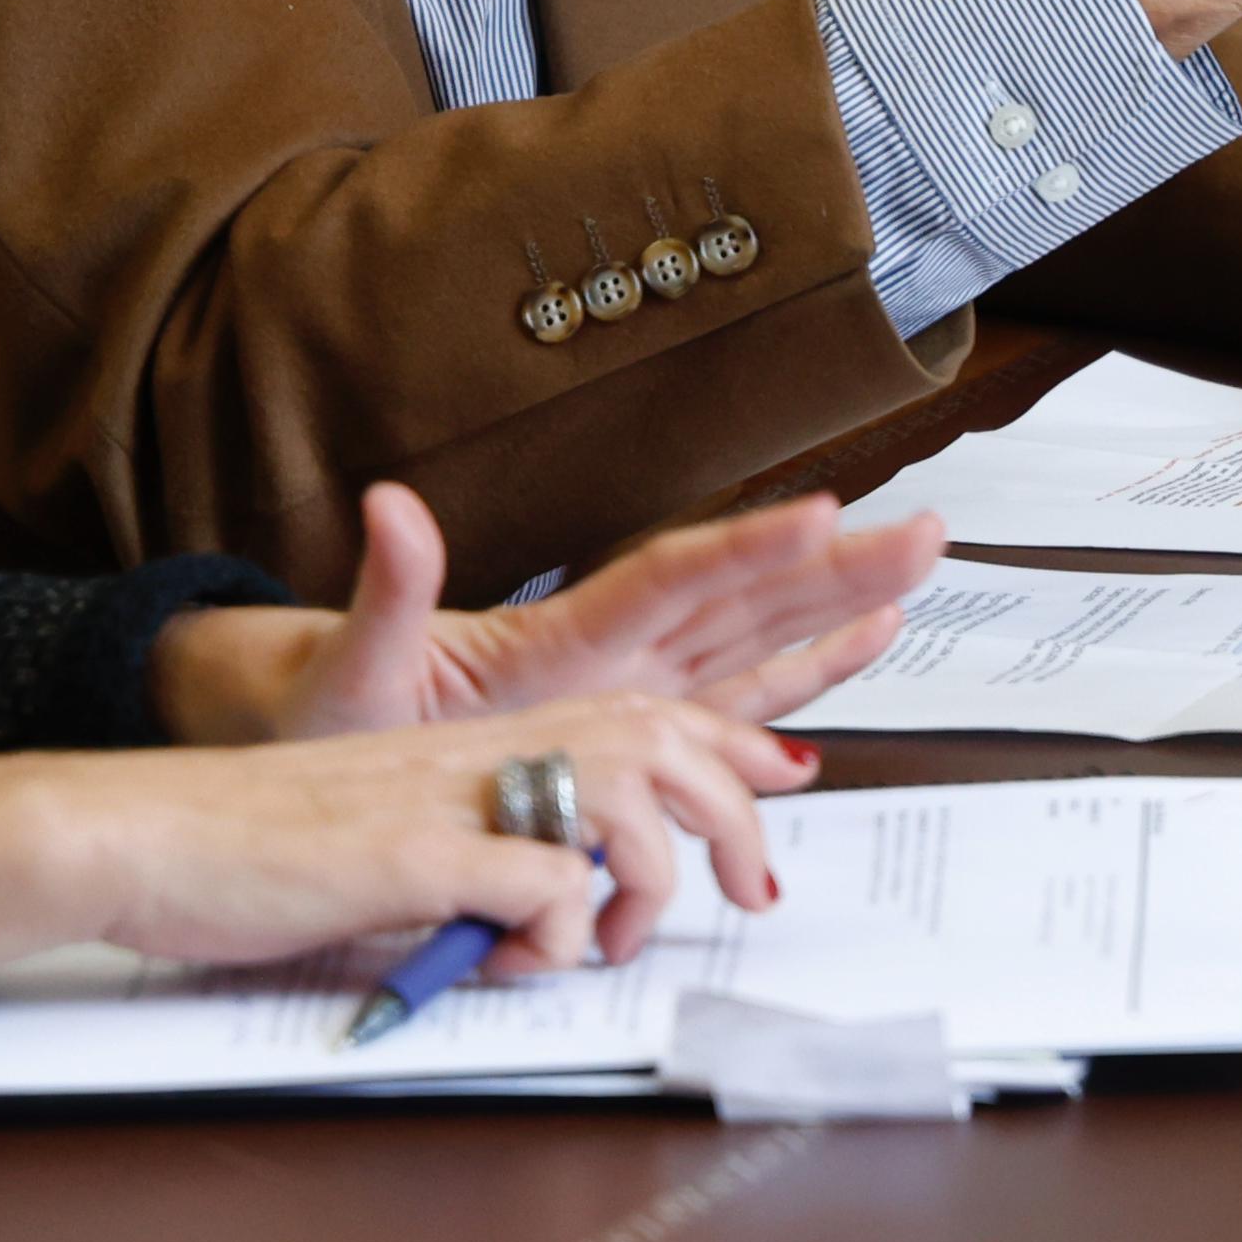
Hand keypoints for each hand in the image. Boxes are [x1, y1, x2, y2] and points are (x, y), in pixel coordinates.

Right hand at [0, 693, 810, 978]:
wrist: (145, 830)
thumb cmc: (256, 841)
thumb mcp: (399, 828)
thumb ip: (486, 848)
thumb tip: (553, 902)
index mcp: (483, 738)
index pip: (642, 713)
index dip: (727, 741)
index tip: (785, 773)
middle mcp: (481, 750)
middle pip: (662, 744)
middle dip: (733, 816)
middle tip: (748, 892)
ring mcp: (452, 795)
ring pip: (621, 809)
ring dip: (639, 888)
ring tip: (600, 943)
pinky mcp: (415, 852)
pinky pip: (542, 885)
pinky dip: (554, 934)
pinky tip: (512, 955)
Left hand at [147, 482, 942, 746]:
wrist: (317, 738)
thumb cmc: (329, 704)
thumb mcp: (351, 657)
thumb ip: (388, 587)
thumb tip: (390, 503)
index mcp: (559, 636)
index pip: (671, 580)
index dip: (746, 550)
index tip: (821, 513)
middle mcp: (611, 652)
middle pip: (743, 598)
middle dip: (834, 567)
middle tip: (924, 530)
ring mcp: (628, 688)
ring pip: (757, 640)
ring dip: (837, 605)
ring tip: (919, 567)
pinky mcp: (631, 732)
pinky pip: (733, 704)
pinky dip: (802, 677)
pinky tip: (860, 643)